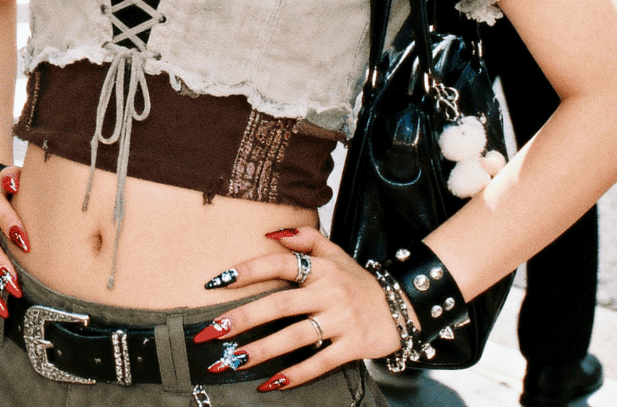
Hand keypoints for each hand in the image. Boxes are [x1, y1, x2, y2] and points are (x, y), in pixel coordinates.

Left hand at [191, 228, 400, 391]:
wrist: (403, 308)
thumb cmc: (357, 281)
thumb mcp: (336, 253)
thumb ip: (305, 238)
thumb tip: (270, 232)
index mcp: (321, 268)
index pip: (280, 264)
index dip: (249, 270)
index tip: (217, 281)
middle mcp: (329, 293)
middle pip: (280, 304)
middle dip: (244, 318)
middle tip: (212, 331)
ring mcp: (341, 321)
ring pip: (295, 337)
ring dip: (261, 351)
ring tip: (231, 361)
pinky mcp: (352, 346)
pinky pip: (319, 363)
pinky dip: (295, 375)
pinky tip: (270, 384)